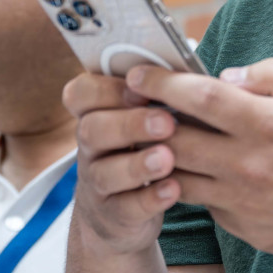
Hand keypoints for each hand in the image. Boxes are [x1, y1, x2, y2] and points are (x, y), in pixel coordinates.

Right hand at [62, 71, 181, 254]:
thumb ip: (158, 92)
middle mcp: (90, 147)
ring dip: (138, 163)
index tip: (141, 87)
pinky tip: (173, 189)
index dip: (107, 89)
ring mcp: (98, 183)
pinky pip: (125, 208)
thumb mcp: (142, 118)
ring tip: (168, 158)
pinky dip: (149, 199)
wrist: (123, 215)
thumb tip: (191, 56)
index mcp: (97, 114)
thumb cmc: (145, 149)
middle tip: (166, 122)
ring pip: (105, 172)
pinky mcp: (113, 216)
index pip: (81, 93)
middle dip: (130, 123)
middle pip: (92, 130)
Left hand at [122, 58, 272, 265]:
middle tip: (132, 104)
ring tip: (154, 138)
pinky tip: (199, 170)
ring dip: (163, 156)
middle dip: (146, 119)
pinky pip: (205, 202)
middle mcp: (247, 165)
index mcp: (267, 125)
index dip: (161, 82)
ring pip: (179, 176)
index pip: (198, 98)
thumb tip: (230, 75)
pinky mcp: (242, 229)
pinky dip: (195, 183)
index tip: (138, 72)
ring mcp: (242, 202)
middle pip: (174, 139)